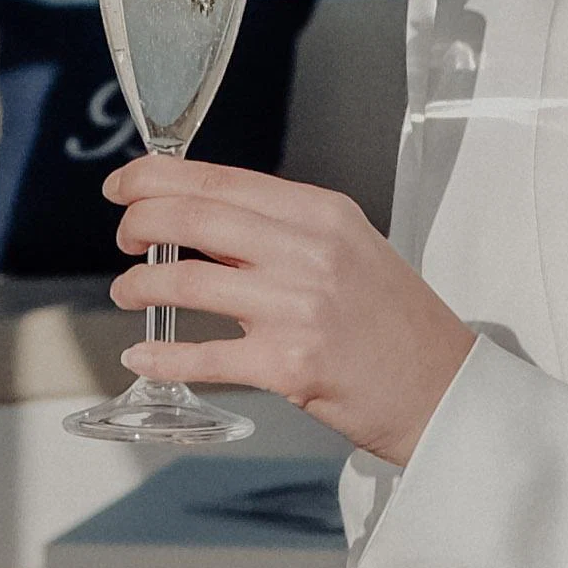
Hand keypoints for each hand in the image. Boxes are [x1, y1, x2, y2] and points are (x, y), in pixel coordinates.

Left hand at [99, 159, 472, 465]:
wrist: (443, 389)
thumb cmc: (394, 323)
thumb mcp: (349, 248)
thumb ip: (284, 232)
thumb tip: (204, 224)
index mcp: (321, 212)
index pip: (220, 179)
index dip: (156, 178)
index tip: (124, 183)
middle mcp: (308, 250)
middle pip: (194, 218)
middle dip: (139, 222)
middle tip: (123, 236)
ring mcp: (297, 307)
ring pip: (187, 282)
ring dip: (141, 287)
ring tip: (127, 292)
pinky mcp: (289, 364)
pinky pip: (204, 356)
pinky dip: (162, 356)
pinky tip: (142, 356)